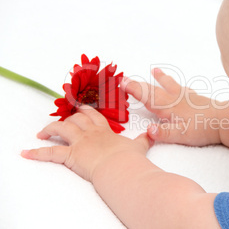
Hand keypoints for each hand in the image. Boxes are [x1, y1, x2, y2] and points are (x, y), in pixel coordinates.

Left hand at [21, 105, 152, 181]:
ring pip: (60, 129)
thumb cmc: (130, 158)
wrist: (122, 166)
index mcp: (104, 131)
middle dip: (66, 119)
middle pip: (75, 119)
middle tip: (60, 121)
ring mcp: (80, 142)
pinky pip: (51, 153)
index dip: (84, 111)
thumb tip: (154, 134)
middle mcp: (90, 133)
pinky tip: (27, 153)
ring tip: (42, 133)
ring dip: (49, 130)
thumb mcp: (140, 146)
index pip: (92, 116)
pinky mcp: (71, 155)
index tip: (80, 108)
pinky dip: (37, 153)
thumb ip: (145, 139)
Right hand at [122, 68, 221, 146]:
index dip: (134, 89)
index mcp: (168, 108)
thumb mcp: (181, 135)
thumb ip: (163, 133)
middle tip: (127, 77)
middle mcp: (174, 99)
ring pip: (169, 85)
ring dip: (160, 78)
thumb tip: (147, 130)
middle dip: (139, 84)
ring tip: (155, 70)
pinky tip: (178, 85)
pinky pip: (182, 87)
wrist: (225, 120)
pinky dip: (177, 84)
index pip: (147, 97)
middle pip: (154, 89)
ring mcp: (186, 96)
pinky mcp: (196, 98)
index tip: (122, 82)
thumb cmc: (202, 129)